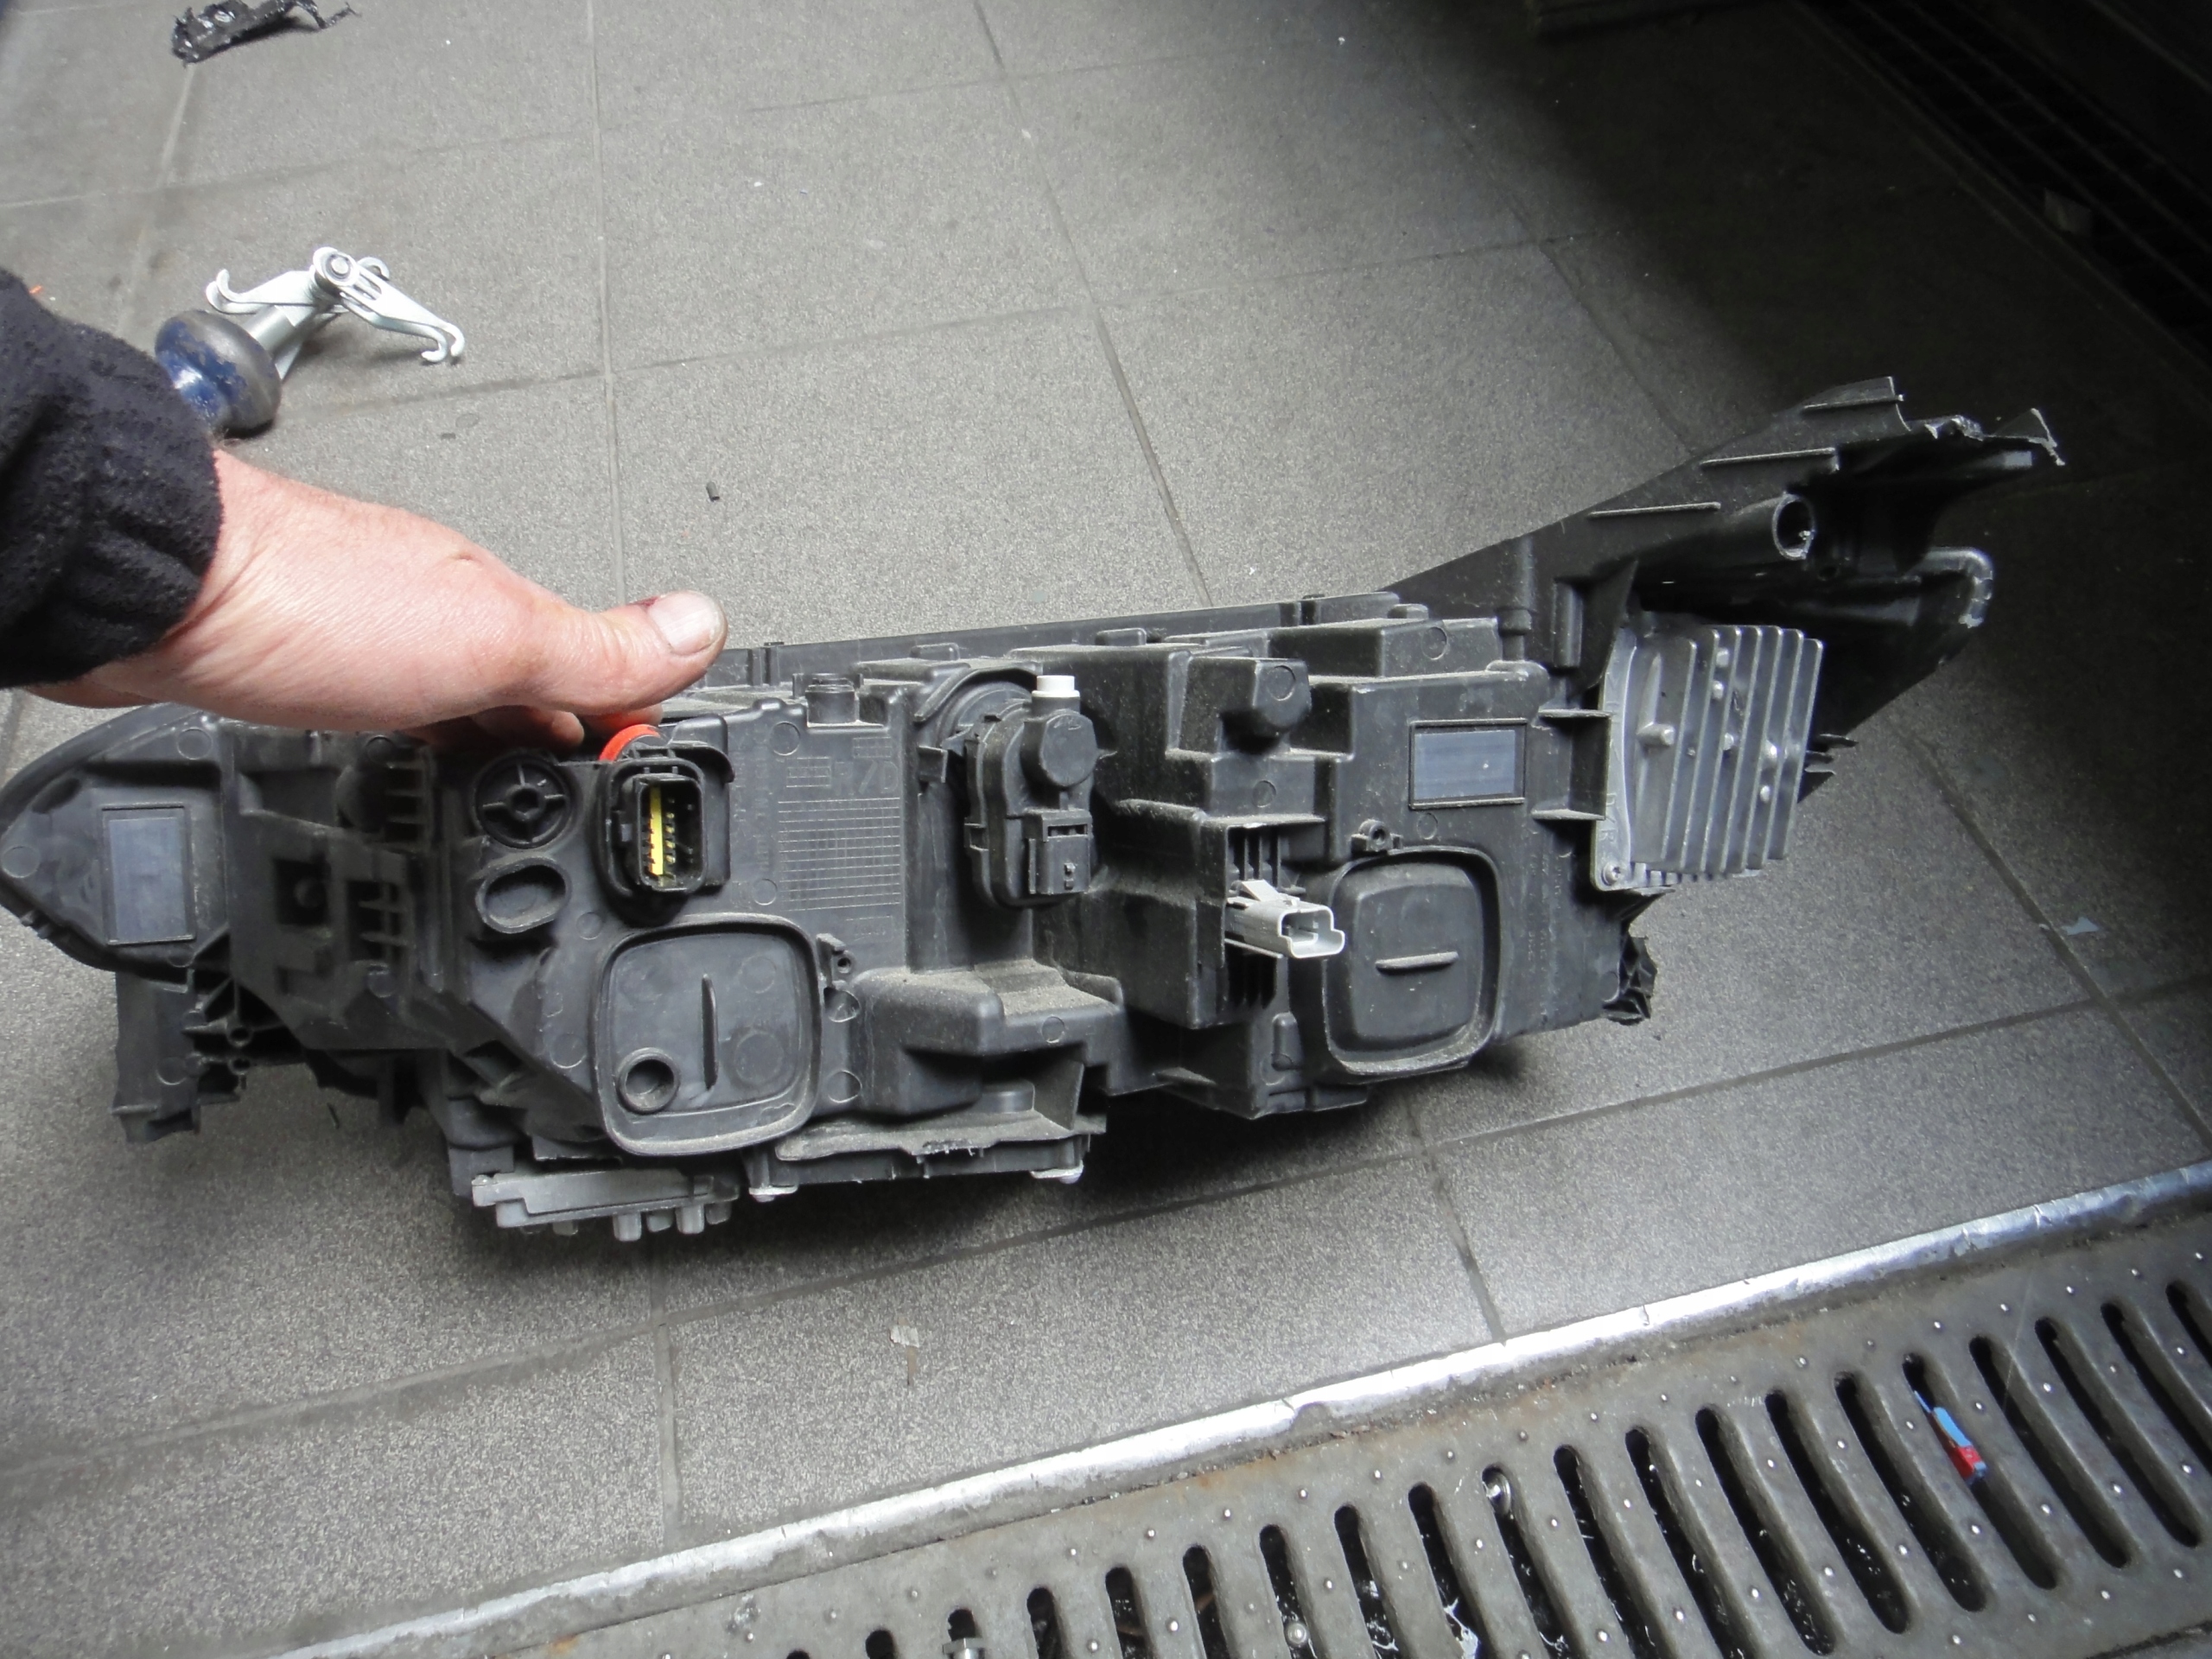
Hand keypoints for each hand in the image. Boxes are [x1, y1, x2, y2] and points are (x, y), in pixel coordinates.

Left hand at [38, 452, 726, 747]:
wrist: (155, 593)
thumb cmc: (307, 599)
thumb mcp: (493, 635)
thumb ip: (598, 645)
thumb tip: (703, 625)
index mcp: (499, 604)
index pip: (600, 671)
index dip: (630, 729)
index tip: (649, 783)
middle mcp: (440, 614)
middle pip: (530, 692)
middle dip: (562, 751)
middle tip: (583, 815)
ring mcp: (374, 642)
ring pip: (459, 704)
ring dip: (491, 749)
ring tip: (512, 805)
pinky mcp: (307, 670)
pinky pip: (393, 714)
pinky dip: (421, 745)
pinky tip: (410, 762)